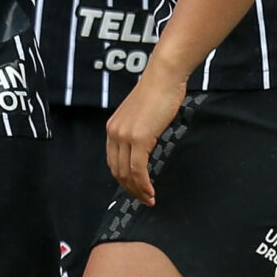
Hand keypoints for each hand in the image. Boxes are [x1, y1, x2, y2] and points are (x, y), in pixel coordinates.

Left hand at [106, 65, 187, 205]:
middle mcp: (114, 133)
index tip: (136, 189)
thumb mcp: (142, 116)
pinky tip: (151, 191)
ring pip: (126, 173)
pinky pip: (138, 169)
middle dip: (130, 189)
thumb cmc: (158, 92)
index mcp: (113, 128)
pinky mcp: (138, 138)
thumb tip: (146, 147)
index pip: (113, 162)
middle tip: (144, 199)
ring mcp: (125, 136)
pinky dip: (144, 184)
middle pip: (117, 171)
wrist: (164, 77)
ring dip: (137, 190)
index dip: (124, 179)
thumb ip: (139, 132)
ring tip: (149, 199)